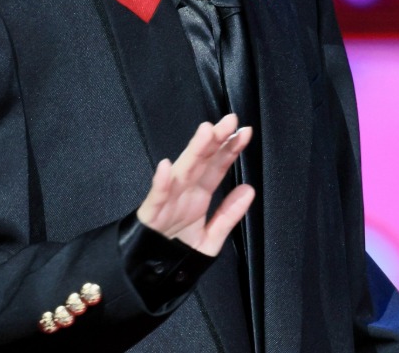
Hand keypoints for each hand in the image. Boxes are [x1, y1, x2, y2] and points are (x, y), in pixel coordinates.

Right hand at [135, 113, 254, 256]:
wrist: (149, 276)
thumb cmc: (177, 253)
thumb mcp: (211, 238)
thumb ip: (229, 214)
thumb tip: (249, 189)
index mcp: (198, 195)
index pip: (217, 166)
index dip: (230, 149)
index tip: (245, 132)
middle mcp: (184, 192)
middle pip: (201, 161)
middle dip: (215, 140)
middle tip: (230, 121)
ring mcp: (168, 200)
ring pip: (182, 171)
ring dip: (193, 151)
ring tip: (206, 133)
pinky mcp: (151, 215)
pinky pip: (157, 197)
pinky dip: (161, 183)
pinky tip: (166, 167)